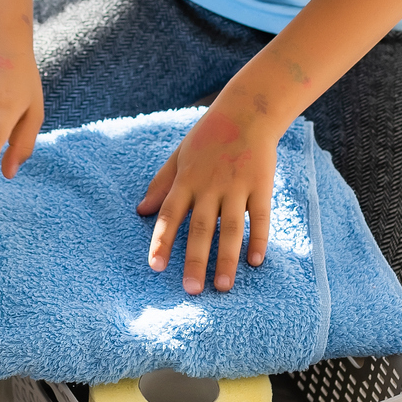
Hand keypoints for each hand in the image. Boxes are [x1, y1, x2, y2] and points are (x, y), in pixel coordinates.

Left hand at [137, 95, 279, 293]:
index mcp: (187, 179)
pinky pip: (260, 217)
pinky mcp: (261, 185)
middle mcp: (210, 186)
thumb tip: (140, 211)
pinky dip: (258, 239)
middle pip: (200, 227)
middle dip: (195, 260)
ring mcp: (237, 186)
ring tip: (222, 287)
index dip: (162, 240)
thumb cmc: (208, 137)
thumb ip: (161, 184)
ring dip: (226, 259)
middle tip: (191, 290)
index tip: (155, 267)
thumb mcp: (179, 156)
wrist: (247, 111)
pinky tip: (254, 262)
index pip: (170, 214)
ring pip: (231, 228)